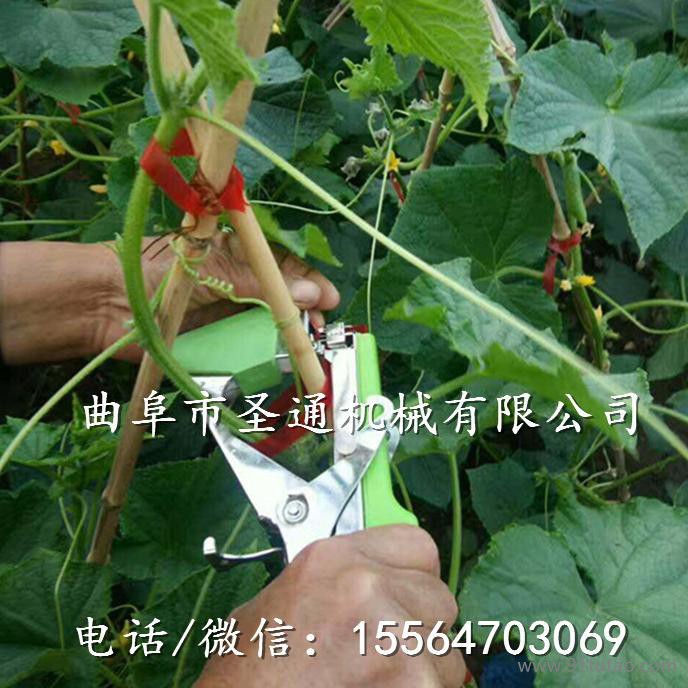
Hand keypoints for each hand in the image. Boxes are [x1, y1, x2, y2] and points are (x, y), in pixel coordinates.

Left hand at [99, 233, 339, 360]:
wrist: (108, 302)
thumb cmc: (160, 270)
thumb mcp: (217, 267)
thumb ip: (261, 284)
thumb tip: (310, 295)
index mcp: (237, 257)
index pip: (283, 267)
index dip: (309, 281)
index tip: (330, 299)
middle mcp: (236, 286)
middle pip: (282, 299)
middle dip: (305, 312)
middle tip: (319, 327)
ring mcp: (226, 316)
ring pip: (268, 326)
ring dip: (290, 336)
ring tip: (308, 347)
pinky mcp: (215, 344)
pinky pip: (247, 350)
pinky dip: (266, 357)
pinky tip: (283, 362)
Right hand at [196, 526, 465, 687]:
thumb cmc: (251, 667)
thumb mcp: (287, 595)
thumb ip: (343, 580)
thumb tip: (382, 583)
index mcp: (336, 558)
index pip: (418, 546)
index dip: (413, 576)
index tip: (404, 597)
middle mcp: (370, 586)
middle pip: (438, 598)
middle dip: (421, 626)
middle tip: (388, 652)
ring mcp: (396, 636)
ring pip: (446, 652)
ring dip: (423, 669)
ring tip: (378, 680)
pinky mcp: (413, 681)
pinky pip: (442, 686)